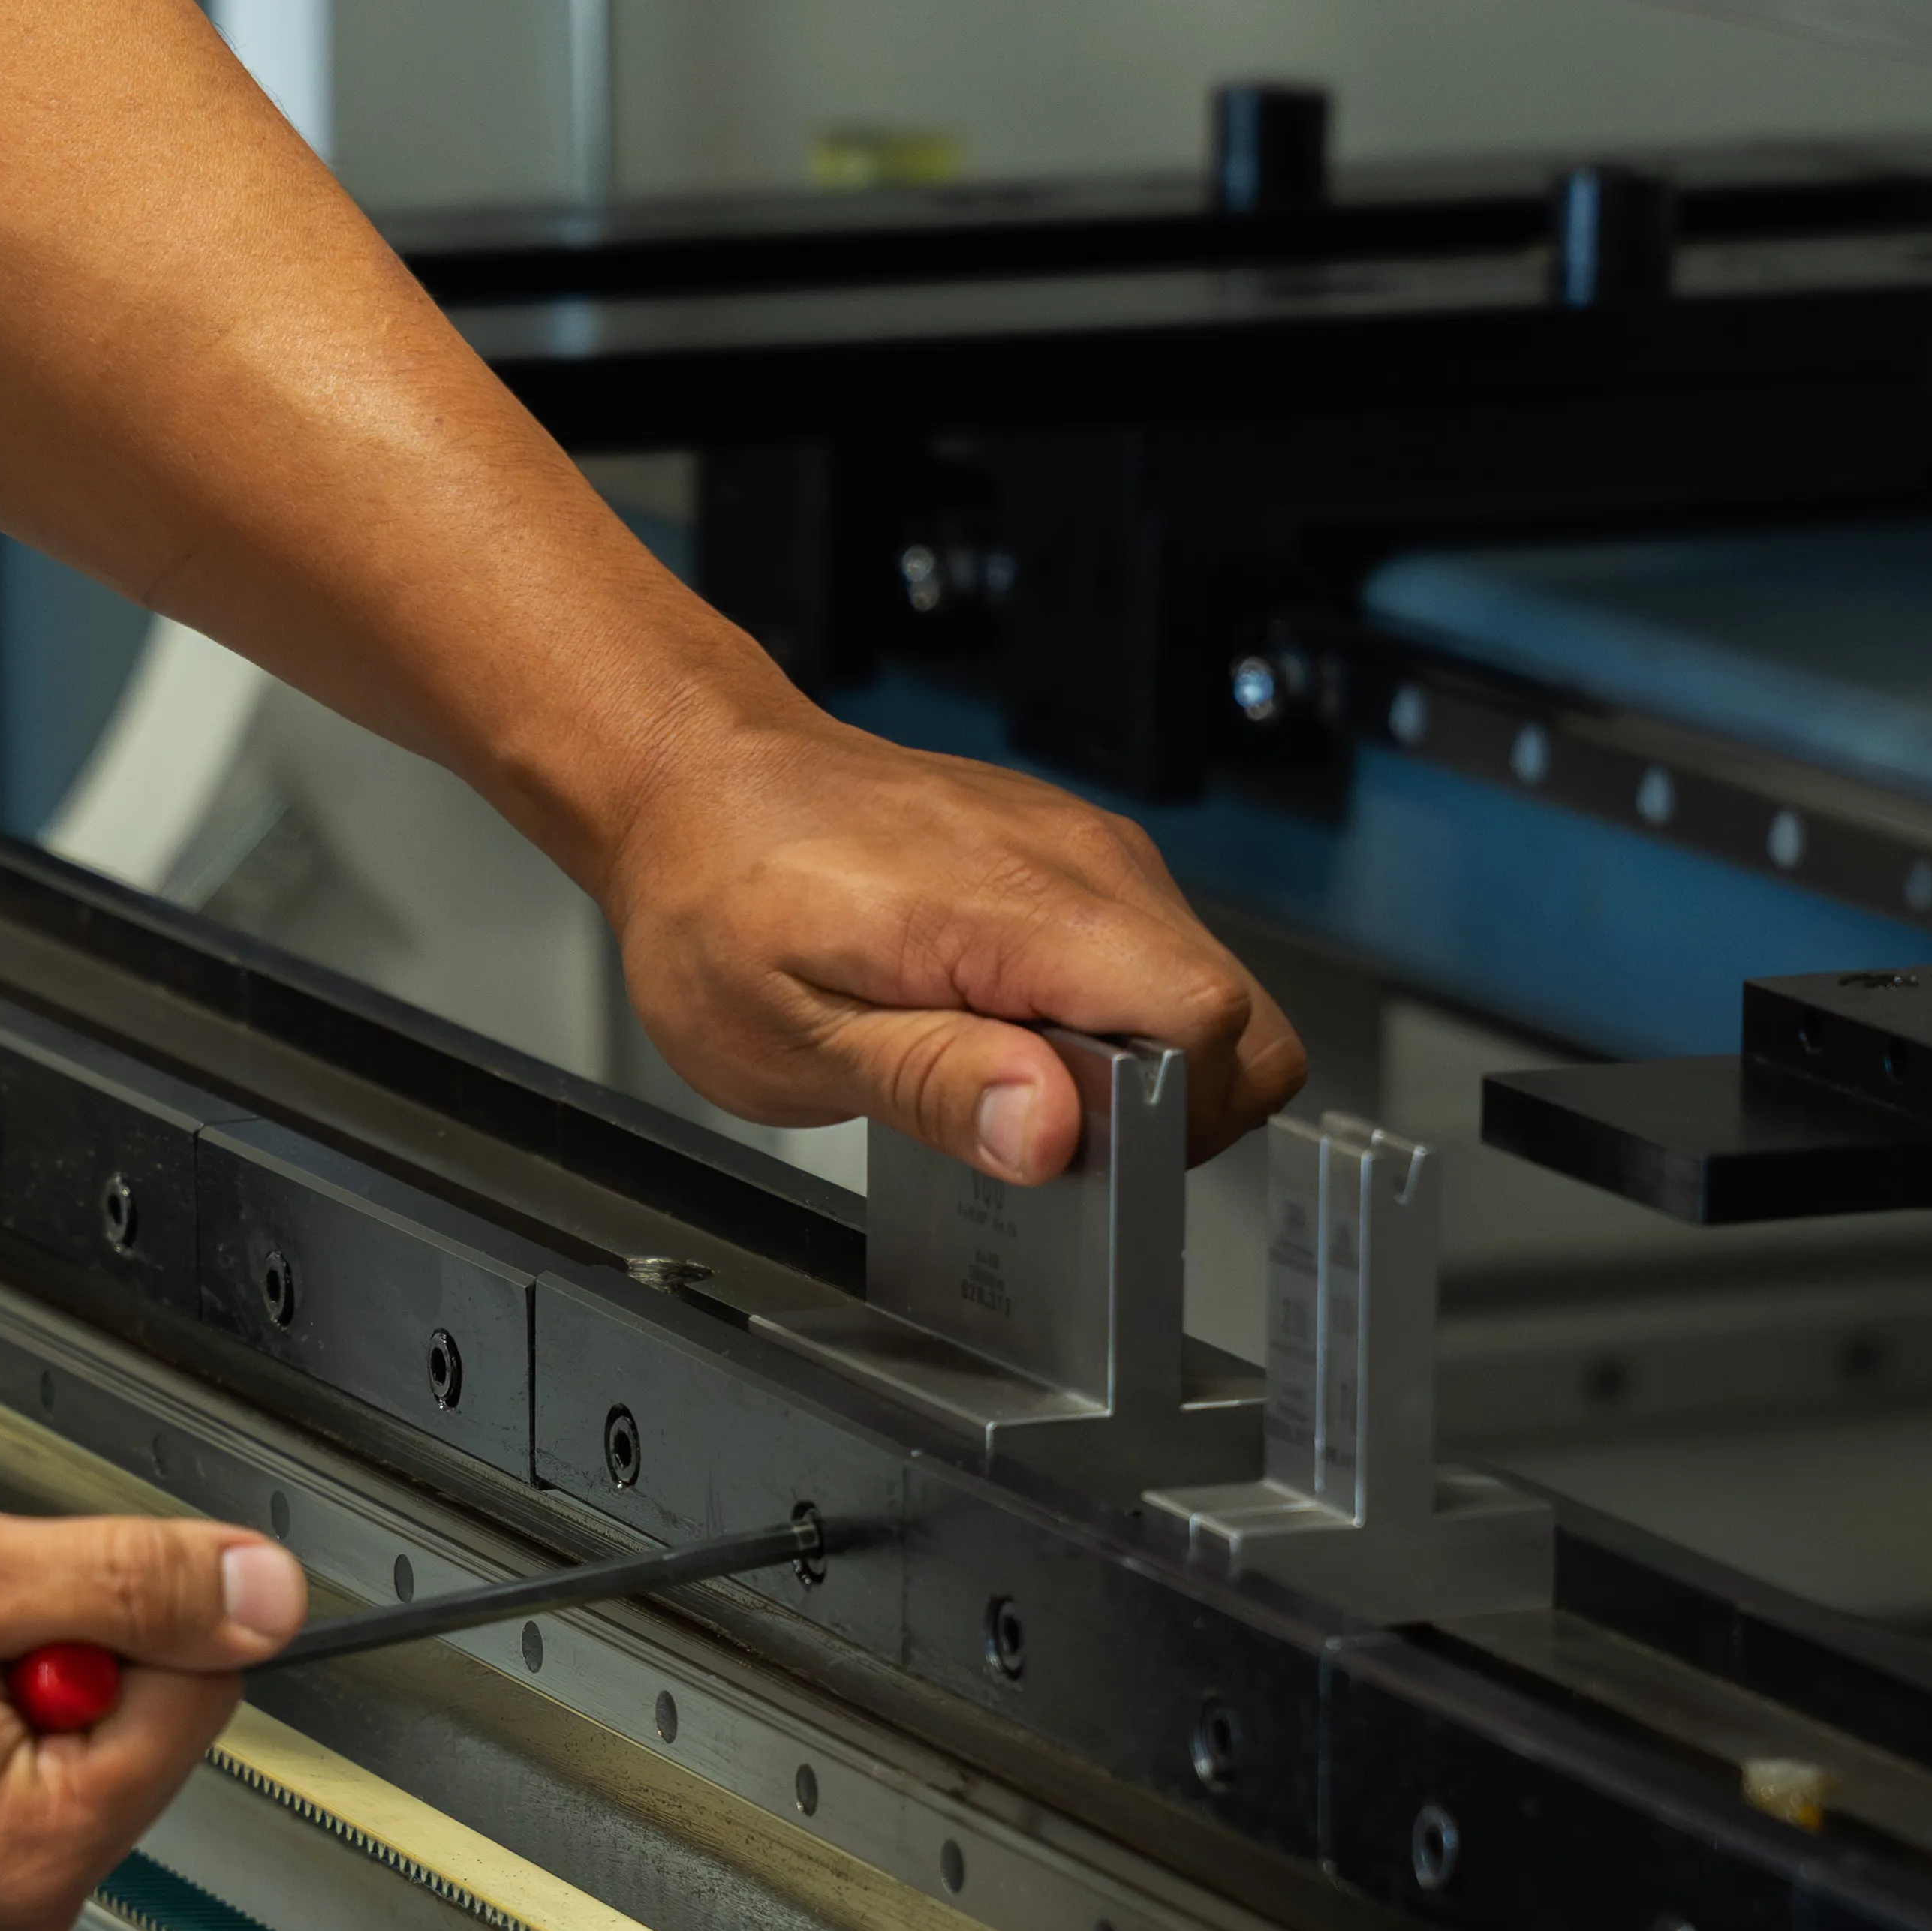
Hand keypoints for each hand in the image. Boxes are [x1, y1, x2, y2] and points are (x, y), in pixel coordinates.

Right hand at [0, 1477, 303, 1930]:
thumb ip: (129, 1583)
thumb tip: (268, 1597)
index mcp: (40, 1851)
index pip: (201, 1690)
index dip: (126, 1603)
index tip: (29, 1585)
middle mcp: (16, 1905)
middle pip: (137, 1720)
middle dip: (51, 1640)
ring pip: (67, 1735)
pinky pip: (0, 1764)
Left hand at [594, 703, 1312, 1184]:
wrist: (695, 782)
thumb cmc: (719, 901)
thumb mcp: (791, 1036)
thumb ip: (933, 1084)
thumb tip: (1049, 1129)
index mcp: (1020, 903)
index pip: (1209, 1021)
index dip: (1168, 1120)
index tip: (1075, 1148)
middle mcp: (1082, 860)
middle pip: (1236, 1016)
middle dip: (1170, 1108)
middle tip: (1043, 1129)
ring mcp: (1088, 849)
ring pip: (1202, 992)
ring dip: (1133, 1065)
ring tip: (1004, 1070)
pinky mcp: (1078, 855)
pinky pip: (1151, 958)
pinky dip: (1108, 1019)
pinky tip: (1004, 1025)